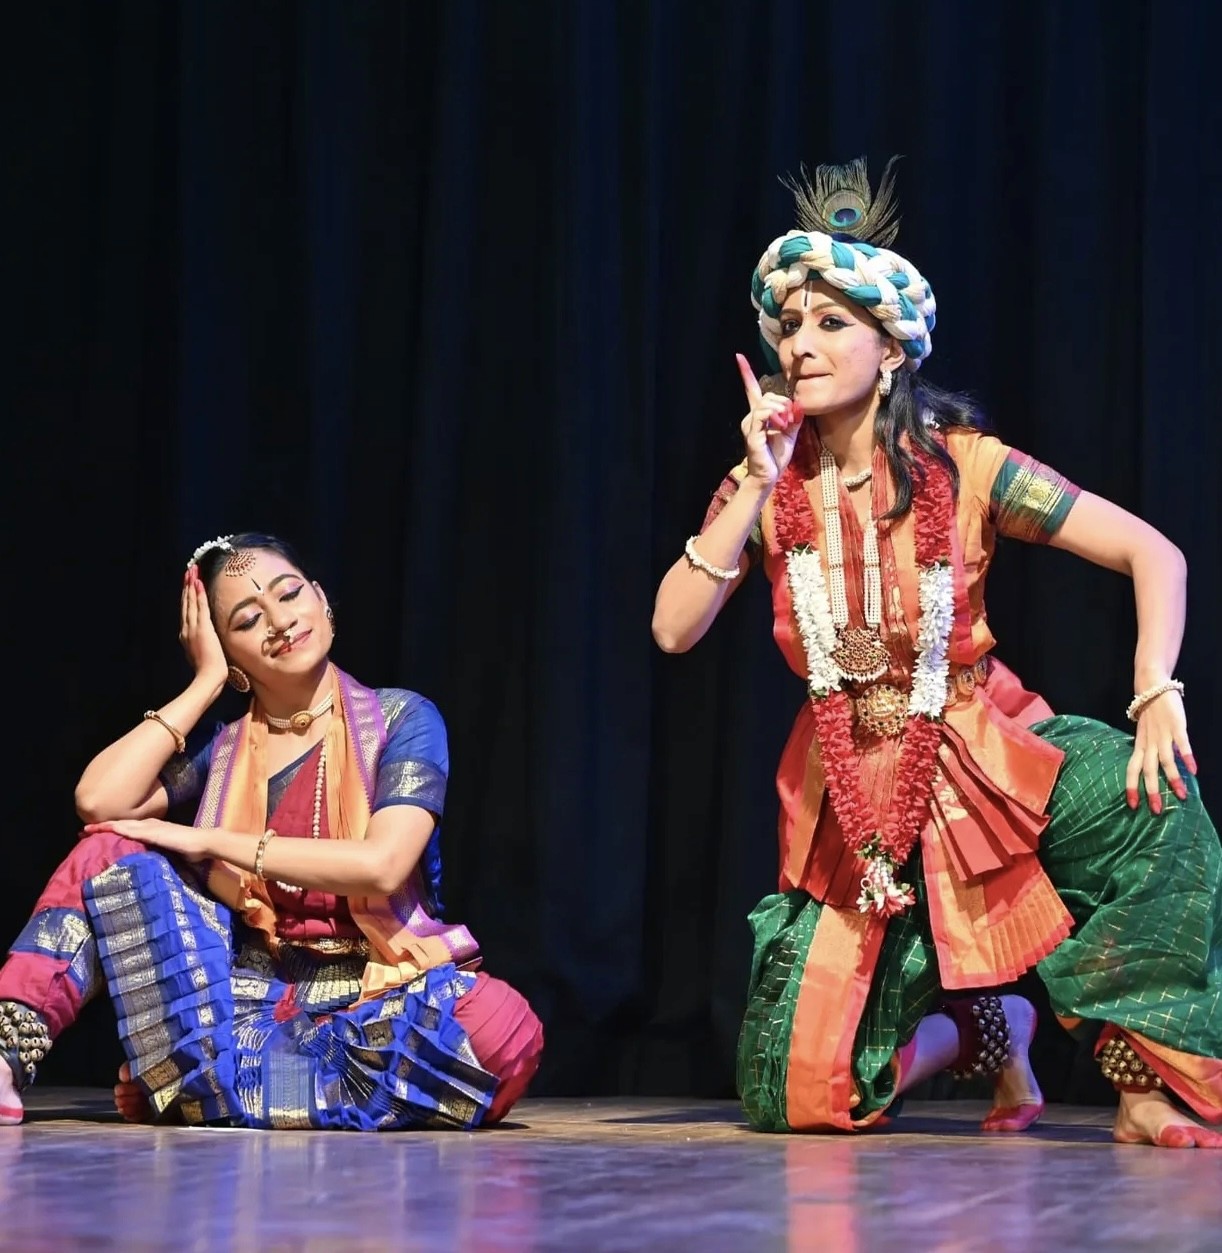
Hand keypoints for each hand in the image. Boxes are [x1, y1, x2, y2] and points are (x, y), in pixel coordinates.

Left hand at [82, 817, 214, 861]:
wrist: (204, 842)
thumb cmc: (192, 849)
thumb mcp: (171, 851)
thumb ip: (160, 853)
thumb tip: (151, 863)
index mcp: (153, 829)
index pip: (128, 829)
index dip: (112, 830)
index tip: (96, 834)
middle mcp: (149, 825)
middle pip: (120, 825)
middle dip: (102, 827)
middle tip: (83, 831)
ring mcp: (151, 827)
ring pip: (122, 825)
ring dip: (104, 827)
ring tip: (87, 830)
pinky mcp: (152, 832)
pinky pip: (130, 829)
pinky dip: (116, 828)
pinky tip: (106, 829)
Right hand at [181, 564, 228, 684]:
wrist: (208, 678)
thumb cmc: (209, 671)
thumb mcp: (203, 654)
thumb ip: (202, 644)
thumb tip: (207, 638)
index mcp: (186, 635)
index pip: (187, 612)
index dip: (187, 596)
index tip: (188, 583)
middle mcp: (186, 629)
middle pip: (186, 603)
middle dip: (187, 586)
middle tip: (189, 570)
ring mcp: (193, 628)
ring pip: (191, 602)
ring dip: (191, 585)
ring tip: (192, 571)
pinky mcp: (202, 628)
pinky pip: (200, 607)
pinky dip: (198, 594)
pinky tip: (198, 583)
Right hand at [736, 354, 802, 486]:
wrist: (769, 476)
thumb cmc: (777, 455)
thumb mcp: (791, 432)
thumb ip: (794, 416)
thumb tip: (796, 404)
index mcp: (758, 415)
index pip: (751, 389)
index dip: (746, 373)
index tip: (739, 357)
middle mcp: (750, 417)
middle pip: (768, 395)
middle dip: (783, 403)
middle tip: (791, 419)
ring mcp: (749, 425)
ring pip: (766, 403)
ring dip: (781, 410)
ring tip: (786, 425)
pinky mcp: (751, 434)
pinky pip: (762, 415)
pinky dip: (774, 416)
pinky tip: (780, 426)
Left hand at [1125, 690, 1195, 813]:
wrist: (1152, 687)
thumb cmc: (1150, 714)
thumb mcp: (1145, 735)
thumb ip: (1149, 751)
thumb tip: (1154, 772)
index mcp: (1140, 745)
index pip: (1131, 769)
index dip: (1131, 787)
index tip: (1132, 806)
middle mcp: (1149, 742)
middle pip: (1147, 770)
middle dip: (1151, 791)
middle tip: (1156, 810)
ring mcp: (1162, 734)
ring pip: (1165, 760)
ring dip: (1173, 778)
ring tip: (1181, 795)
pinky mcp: (1176, 726)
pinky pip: (1181, 743)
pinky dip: (1186, 756)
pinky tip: (1193, 769)